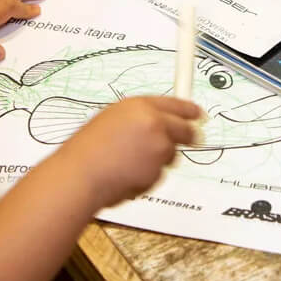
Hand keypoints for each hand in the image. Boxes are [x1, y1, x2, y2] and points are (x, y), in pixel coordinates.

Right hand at [59, 96, 200, 208]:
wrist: (82, 174)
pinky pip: (159, 173)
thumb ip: (139, 118)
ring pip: (171, 154)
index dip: (189, 110)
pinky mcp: (158, 171)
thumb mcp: (112, 119)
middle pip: (185, 129)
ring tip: (129, 162)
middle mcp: (153, 123)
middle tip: (190, 141)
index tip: (198, 115)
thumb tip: (160, 122)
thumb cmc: (89, 148)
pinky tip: (127, 175)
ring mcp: (158, 147)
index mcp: (140, 105)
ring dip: (159, 159)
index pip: (175, 104)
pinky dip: (148, 176)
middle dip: (189, 137)